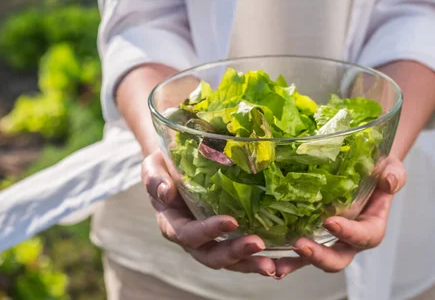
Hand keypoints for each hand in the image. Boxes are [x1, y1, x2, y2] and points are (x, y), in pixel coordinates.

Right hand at [142, 150, 277, 275]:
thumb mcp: (152, 168)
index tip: (231, 221)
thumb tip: (166, 191)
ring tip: (274, 265)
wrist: (172, 171)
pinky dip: (260, 259)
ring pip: (231, 262)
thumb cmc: (162, 168)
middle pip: (212, 256)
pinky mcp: (226, 239)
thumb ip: (155, 179)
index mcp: (173, 224)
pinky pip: (242, 254)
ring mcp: (211, 242)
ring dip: (252, 264)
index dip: (208, 230)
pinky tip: (281, 262)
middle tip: (258, 244)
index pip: (190, 234)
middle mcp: (192, 240)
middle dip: (235, 253)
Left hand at [274, 156, 406, 278]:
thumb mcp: (389, 167)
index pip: (365, 236)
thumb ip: (393, 175)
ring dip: (295, 264)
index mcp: (370, 225)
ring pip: (313, 260)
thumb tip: (389, 181)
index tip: (330, 222)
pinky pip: (295, 252)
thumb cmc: (376, 169)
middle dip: (319, 256)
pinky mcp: (308, 235)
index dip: (350, 233)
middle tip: (301, 245)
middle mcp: (348, 240)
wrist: (358, 167)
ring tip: (277, 266)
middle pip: (338, 258)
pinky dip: (282, 258)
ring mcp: (327, 240)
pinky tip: (266, 261)